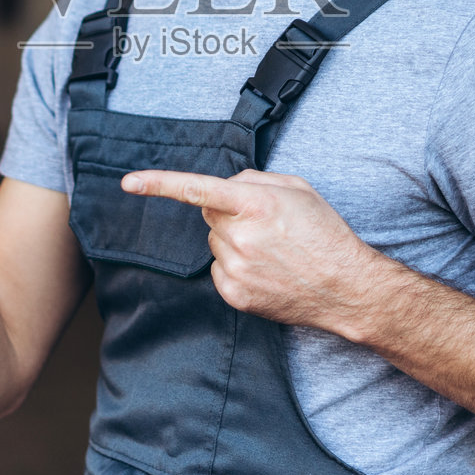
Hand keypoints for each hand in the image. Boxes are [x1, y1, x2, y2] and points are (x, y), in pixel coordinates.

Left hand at [121, 168, 377, 328]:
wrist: (346, 288)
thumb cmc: (325, 233)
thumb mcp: (297, 189)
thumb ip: (254, 179)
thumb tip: (226, 186)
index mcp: (256, 204)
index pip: (197, 189)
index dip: (158, 184)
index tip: (129, 182)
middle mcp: (240, 236)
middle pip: (209, 216)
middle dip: (228, 215)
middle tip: (266, 226)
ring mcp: (236, 268)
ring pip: (215, 244)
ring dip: (234, 242)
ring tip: (273, 252)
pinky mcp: (235, 294)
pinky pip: (218, 270)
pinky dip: (236, 268)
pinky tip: (266, 271)